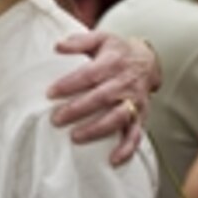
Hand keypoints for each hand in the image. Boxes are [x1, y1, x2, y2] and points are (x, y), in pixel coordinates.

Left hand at [48, 32, 158, 164]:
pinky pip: (136, 134)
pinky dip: (127, 148)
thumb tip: (57, 46)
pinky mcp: (141, 115)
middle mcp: (125, 83)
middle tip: (56, 119)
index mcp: (113, 62)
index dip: (70, 84)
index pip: (89, 75)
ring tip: (75, 137)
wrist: (147, 59)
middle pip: (101, 98)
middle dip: (78, 110)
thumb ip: (78, 41)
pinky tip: (113, 160)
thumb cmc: (116, 50)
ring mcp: (135, 101)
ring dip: (97, 129)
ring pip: (117, 118)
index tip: (50, 93)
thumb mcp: (100, 38)